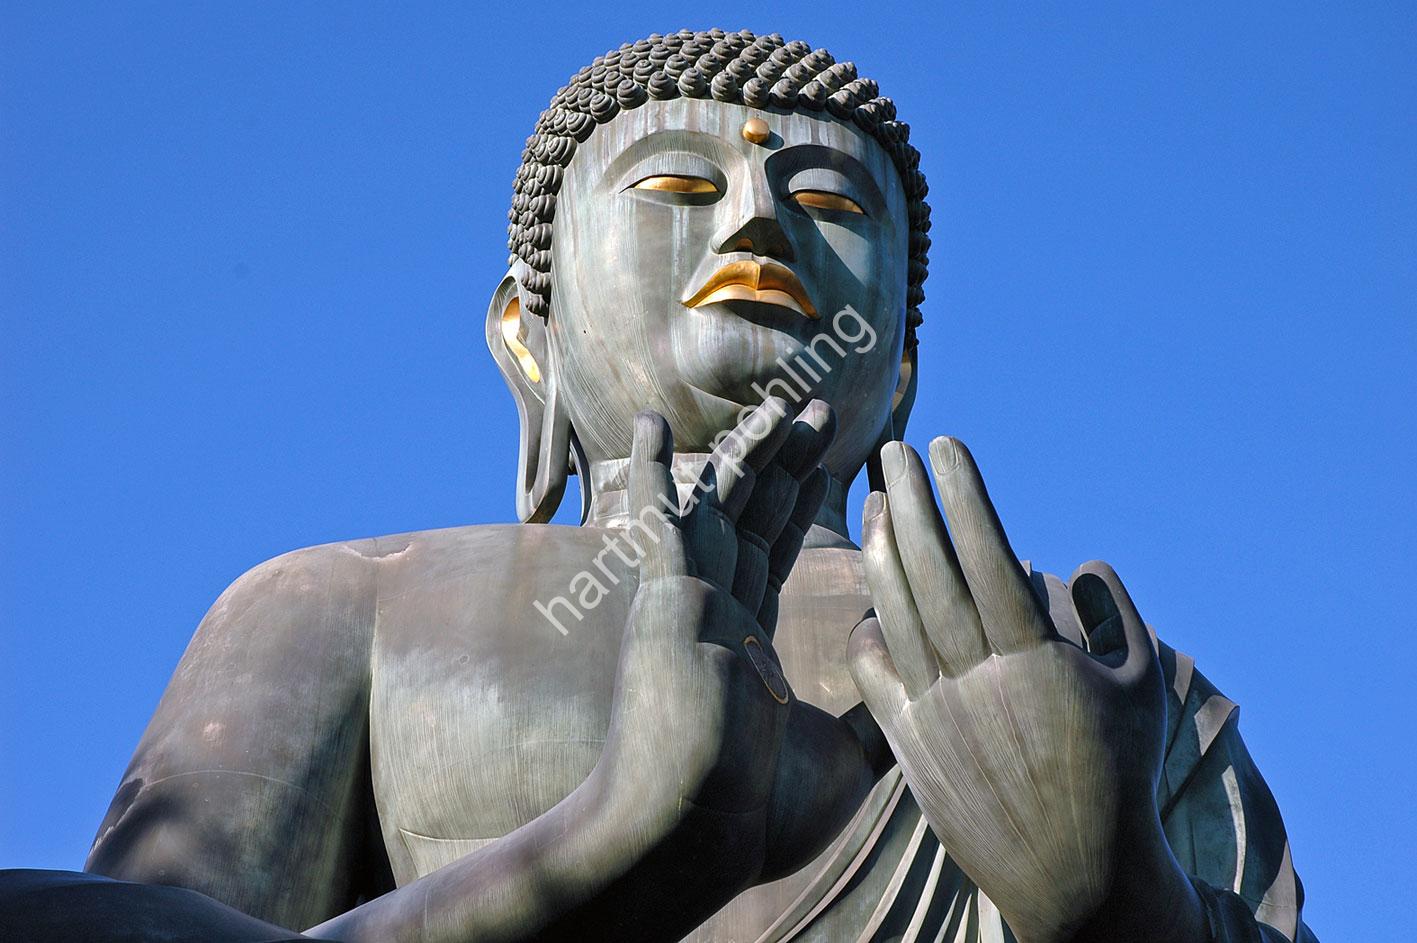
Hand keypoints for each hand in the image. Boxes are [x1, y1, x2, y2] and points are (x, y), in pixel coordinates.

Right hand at [599, 399, 879, 891]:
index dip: (805, 503)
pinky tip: (646, 422)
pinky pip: (658, 521)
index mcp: (746, 643)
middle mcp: (713, 611)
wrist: (697, 835)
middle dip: (788, 463)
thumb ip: (874, 717)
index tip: (838, 461)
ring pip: (718, 505)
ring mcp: (686, 601)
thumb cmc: (759, 814)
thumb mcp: (844, 757)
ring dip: (748, 452)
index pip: (778, 552)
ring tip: (781, 405)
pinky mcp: (665, 597)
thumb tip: (918, 699)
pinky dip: (647, 469)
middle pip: (754, 515)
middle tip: (821, 413)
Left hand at [848, 439, 1204, 942]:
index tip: (945, 446)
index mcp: (1035, 656)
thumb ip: (1120, 617)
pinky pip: (873, 669)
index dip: (961, 493)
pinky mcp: (909, 743)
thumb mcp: (1143, 689)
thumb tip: (1085, 561)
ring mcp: (936, 710)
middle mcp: (976, 677)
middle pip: (928, 568)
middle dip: (907, 500)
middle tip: (891, 451)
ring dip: (880, 548)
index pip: (985, 551)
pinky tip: (874, 595)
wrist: (1075, 877)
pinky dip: (870, 624)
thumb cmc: (1121, 776)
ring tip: (874, 501)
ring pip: (893, 609)